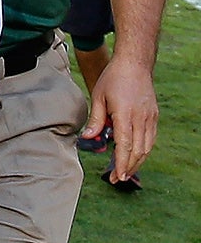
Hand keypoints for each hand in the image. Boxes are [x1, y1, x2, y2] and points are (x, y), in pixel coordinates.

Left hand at [84, 56, 157, 180]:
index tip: (116, 176)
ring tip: (124, 171)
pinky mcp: (154, 116)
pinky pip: (151, 138)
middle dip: (128, 167)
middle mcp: (142, 119)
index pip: (125, 146)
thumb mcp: (98, 97)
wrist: (134, 64)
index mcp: (126, 115)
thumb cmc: (113, 79)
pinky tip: (134, 156)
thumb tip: (88, 138)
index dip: (121, 164)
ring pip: (147, 147)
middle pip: (138, 151)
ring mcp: (150, 118)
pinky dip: (143, 150)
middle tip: (117, 178)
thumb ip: (95, 120)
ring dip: (137, 161)